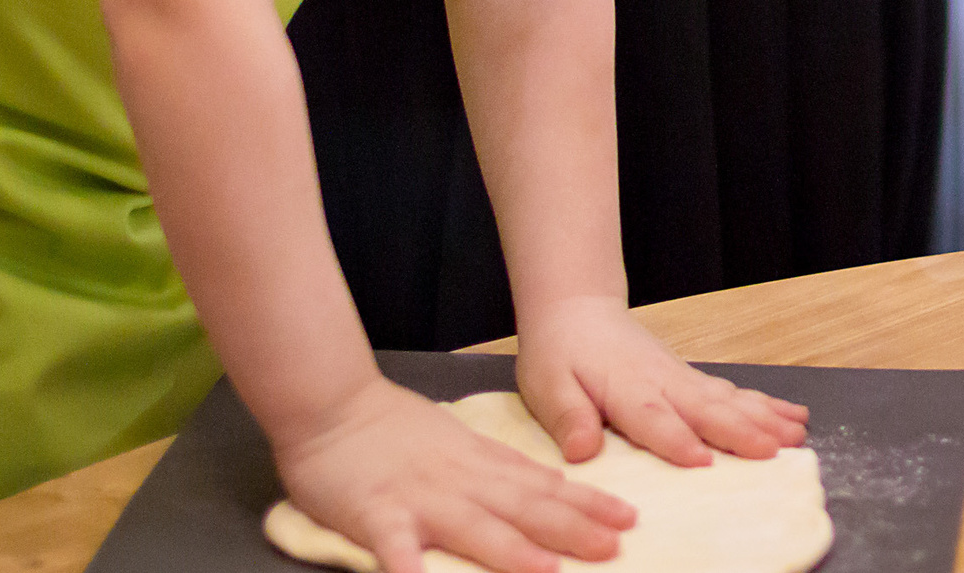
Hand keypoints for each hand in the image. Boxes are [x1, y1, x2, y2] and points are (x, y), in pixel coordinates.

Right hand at [271, 375, 633, 572]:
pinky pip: (393, 544)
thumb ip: (504, 470)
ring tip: (548, 571)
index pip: (545, 487)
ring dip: (512, 551)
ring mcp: (420, 497)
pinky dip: (408, 563)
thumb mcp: (463, 445)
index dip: (587, 504)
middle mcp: (462, 482)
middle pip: (524, 508)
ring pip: (474, 526)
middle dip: (571, 529)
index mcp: (482, 466)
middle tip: (614, 546)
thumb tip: (553, 485)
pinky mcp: (375, 512)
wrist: (335, 406)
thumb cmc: (396, 431)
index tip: (628, 518)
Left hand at [516, 294, 808, 466]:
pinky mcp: (692, 380)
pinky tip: (792, 417)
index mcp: (626, 389)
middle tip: (773, 451)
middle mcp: (663, 382)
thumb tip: (581, 451)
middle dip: (741, 430)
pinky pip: (734, 393)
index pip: (653, 418)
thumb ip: (568, 418)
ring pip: (729, 399)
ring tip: (797, 435)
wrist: (578, 310)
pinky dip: (765, 404)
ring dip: (764, 417)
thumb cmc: (559, 354)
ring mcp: (683, 379)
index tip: (703, 462)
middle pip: (706, 408)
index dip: (677, 440)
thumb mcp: (547, 387)